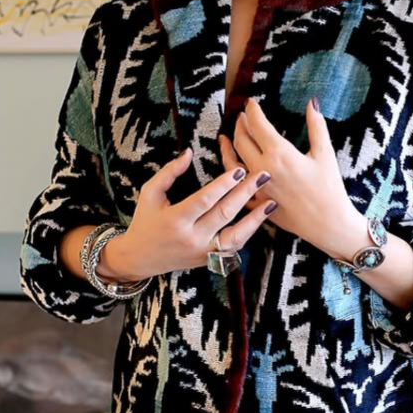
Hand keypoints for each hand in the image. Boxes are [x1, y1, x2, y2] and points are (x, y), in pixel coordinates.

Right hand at [101, 147, 274, 281]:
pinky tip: (260, 217)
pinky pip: (234, 247)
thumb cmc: (145, 221)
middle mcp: (192, 238)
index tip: (239, 169)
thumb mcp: (150, 193)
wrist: (140, 258)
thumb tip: (189, 152)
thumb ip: (169, 172)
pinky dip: (249, 232)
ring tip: (271, 201)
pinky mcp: (210, 260)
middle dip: (245, 193)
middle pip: (224, 214)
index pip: (204, 200)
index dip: (223, 185)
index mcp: (175, 220)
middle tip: (263, 176)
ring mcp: (203, 252)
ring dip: (255, 219)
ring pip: (235, 236)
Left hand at [231, 98, 363, 258]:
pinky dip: (231, 174)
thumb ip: (316, 126)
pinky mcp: (257, 203)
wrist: (328, 224)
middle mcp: (263, 169)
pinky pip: (236, 186)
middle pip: (242, 141)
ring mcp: (257, 188)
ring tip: (225, 138)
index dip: (252, 111)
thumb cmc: (329, 189)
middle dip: (240, 125)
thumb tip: (312, 102)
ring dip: (227, 148)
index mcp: (279, 154)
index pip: (258, 125)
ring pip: (232, 163)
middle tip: (242, 117)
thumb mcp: (325, 153)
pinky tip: (231, 169)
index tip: (251, 103)